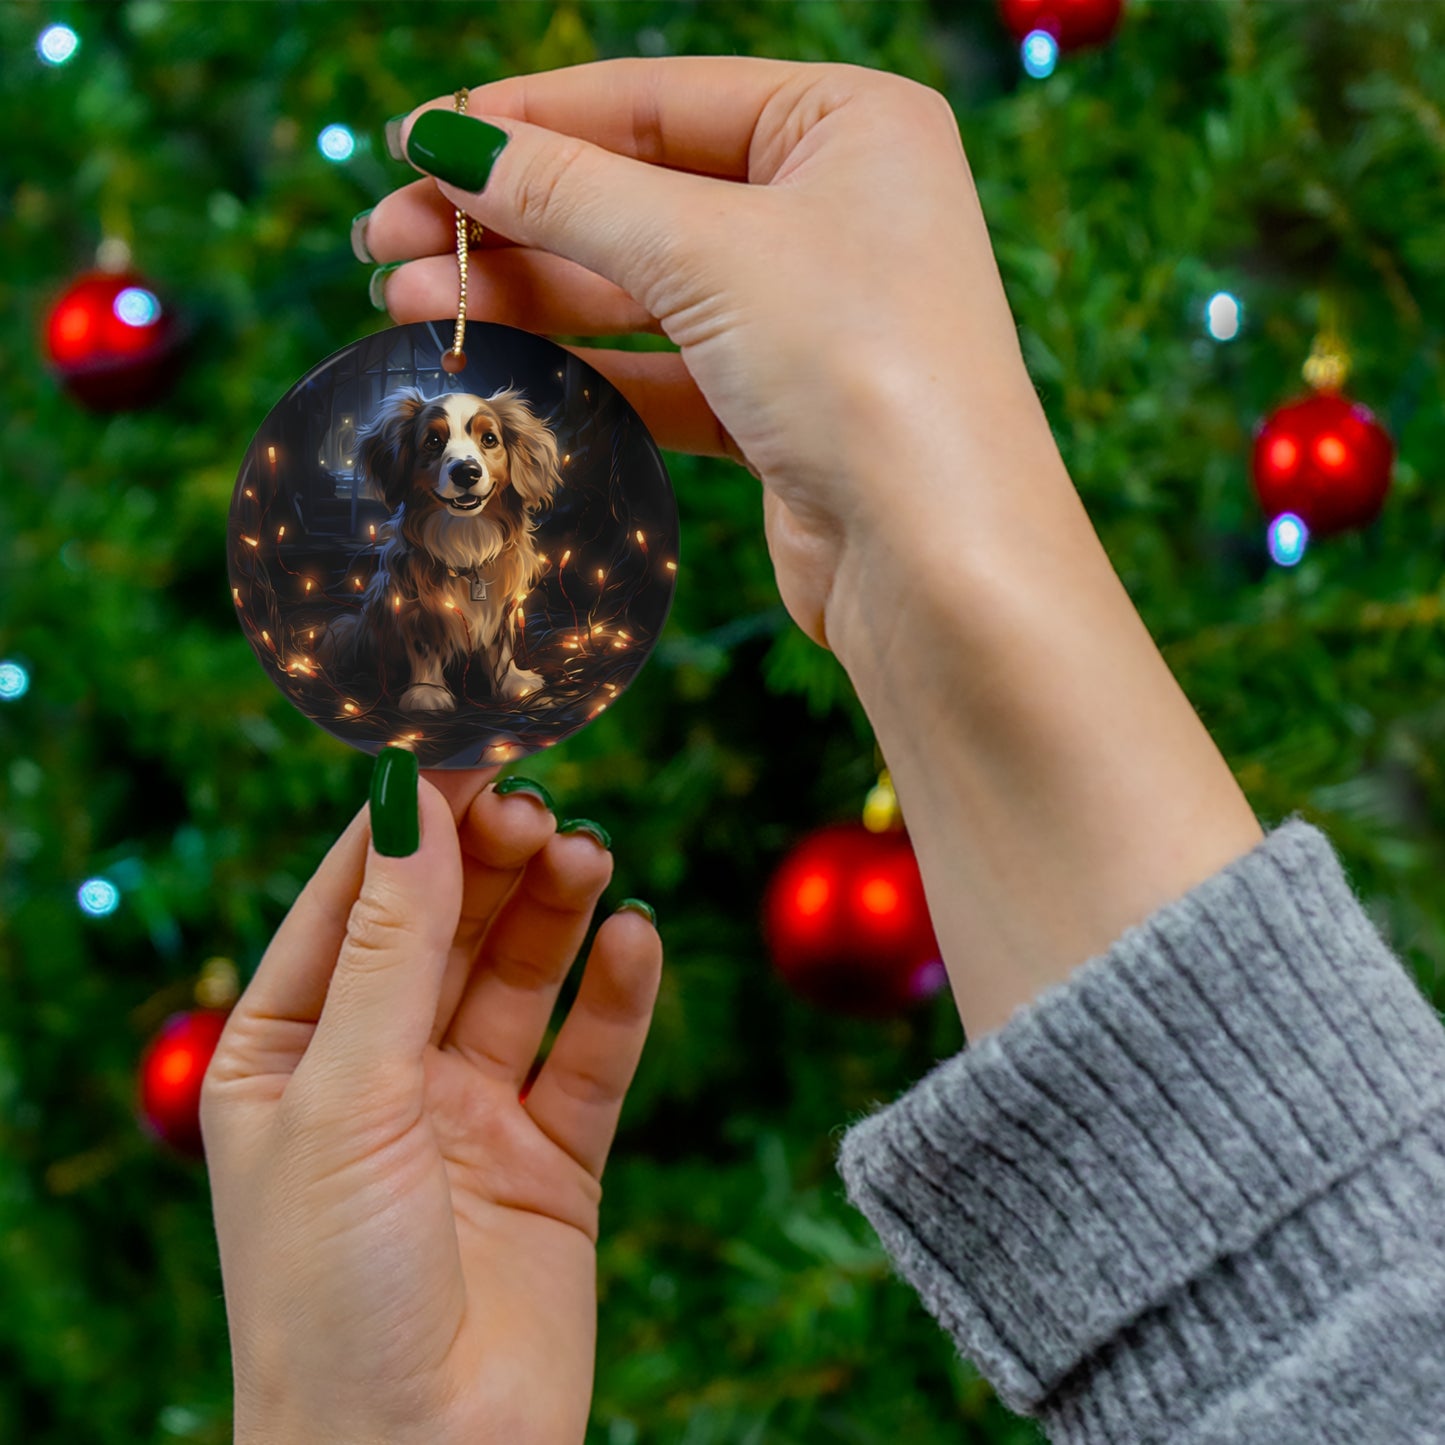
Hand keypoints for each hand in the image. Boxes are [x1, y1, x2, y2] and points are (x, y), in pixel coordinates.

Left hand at [201, 767, 661, 1444]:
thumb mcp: (346, 1096)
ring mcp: (468, 1114)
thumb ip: (391, 945)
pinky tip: (635, 940)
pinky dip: (617, 995)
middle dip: (490, 861)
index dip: (411, 819)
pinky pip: (591, 1056)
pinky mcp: (552, 1160)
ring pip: (521, 977)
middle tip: (538, 804)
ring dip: (555, 911)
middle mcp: (379, 1072)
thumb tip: (412, 797)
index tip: (469, 739)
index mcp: (288, 1052)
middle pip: (446, 926)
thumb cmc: (332, 1294)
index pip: (353, 899)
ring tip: (588, 857)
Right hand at [361, 56, 1057, 658]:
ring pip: (641, 288)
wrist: (938, 560)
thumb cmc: (860, 367)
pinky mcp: (783, 408)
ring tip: (406, 304)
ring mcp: (810, 314)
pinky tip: (495, 364)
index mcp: (847, 124)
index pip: (655, 100)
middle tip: (385, 240)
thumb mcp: (707, 251)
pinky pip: (664, 369)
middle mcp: (834, 209)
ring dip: (527, 295)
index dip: (526, 120)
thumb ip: (572, 193)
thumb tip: (449, 141)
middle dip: (508, 218)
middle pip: (637, 194)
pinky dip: (583, 368)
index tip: (414, 142)